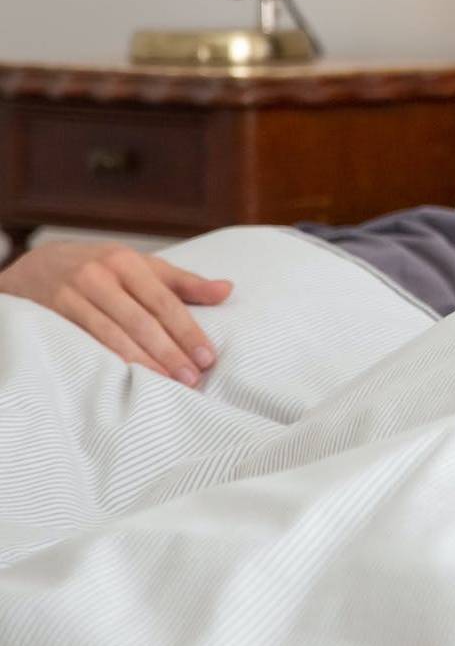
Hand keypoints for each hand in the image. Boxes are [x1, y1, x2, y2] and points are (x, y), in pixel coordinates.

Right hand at [0, 241, 230, 385]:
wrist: (35, 265)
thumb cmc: (101, 269)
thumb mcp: (141, 268)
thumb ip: (183, 282)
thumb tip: (228, 290)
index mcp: (128, 262)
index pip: (165, 301)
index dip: (188, 331)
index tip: (208, 357)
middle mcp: (100, 274)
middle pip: (142, 320)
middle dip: (170, 352)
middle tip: (192, 378)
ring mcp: (73, 293)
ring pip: (114, 333)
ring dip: (143, 361)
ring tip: (167, 383)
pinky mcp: (51, 312)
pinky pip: (85, 340)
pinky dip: (108, 359)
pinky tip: (127, 377)